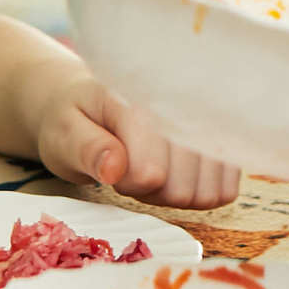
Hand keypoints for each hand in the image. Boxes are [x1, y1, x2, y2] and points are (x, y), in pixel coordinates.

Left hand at [32, 77, 239, 210]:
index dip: (127, 182)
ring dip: (176, 192)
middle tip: (128, 168)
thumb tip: (116, 169)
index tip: (110, 167)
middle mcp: (185, 102)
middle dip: (152, 191)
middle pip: (184, 187)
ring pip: (208, 192)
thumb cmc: (73, 118)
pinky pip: (226, 188)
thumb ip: (87, 149)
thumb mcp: (63, 133)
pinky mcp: (224, 138)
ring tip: (150, 168)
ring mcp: (210, 119)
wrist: (88, 98)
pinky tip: (174, 172)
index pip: (151, 171)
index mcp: (139, 96)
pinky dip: (199, 191)